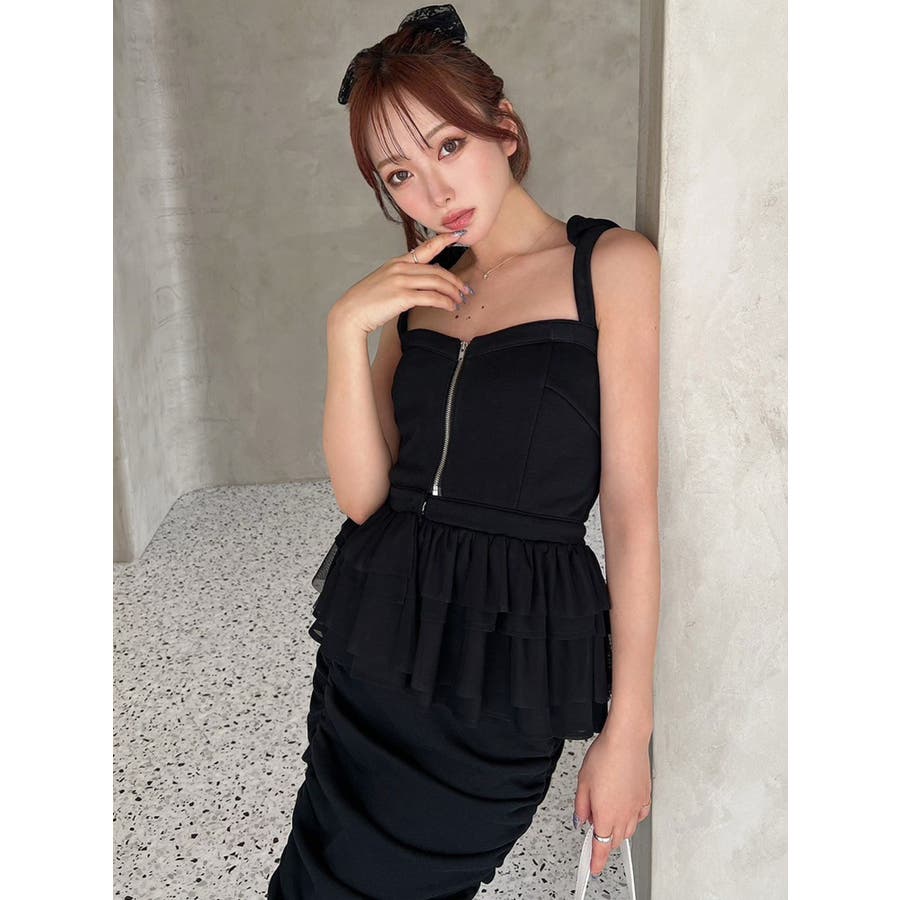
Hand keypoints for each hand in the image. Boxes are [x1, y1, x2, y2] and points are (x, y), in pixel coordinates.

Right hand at [330, 229, 474, 334]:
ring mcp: (401, 281)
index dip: (443, 240)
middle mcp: (400, 268)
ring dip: (452, 292)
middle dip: (454, 281)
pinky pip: (431, 297)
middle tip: (465, 291)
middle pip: (437, 270)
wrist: (350, 313)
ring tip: (459, 301)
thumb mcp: (384, 282)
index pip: (425, 248)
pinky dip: (444, 302)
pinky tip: (450, 307)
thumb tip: (419, 285)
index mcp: (397, 262)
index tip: (458, 236)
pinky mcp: (402, 296)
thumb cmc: (367, 302)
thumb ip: (402, 279)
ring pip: (437, 282)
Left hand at [572, 724, 651, 878]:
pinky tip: (625, 809)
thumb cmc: (605, 756)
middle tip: (595, 831)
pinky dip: (631, 819)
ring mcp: (636, 806)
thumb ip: (581, 806)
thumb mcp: (582, 782)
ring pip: (628, 831)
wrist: (626, 740)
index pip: (601, 847)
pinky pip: (639, 816)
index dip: (596, 861)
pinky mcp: (645, 796)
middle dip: (605, 842)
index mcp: (606, 815)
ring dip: (617, 831)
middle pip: (615, 841)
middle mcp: (624, 815)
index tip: (593, 868)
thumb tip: (581, 820)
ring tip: (607, 816)